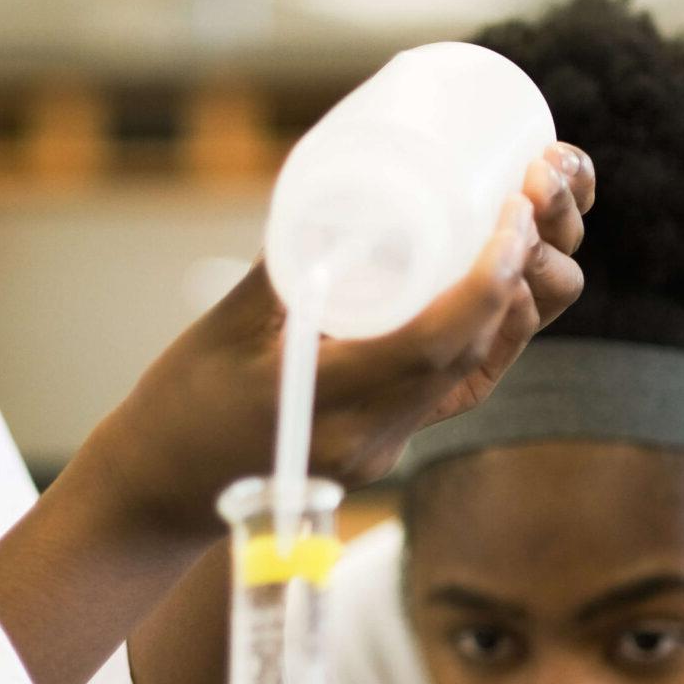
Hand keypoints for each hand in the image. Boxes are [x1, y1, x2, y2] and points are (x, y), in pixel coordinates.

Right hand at [72, 142, 591, 538]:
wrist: (159, 491)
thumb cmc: (179, 404)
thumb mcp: (222, 325)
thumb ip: (282, 265)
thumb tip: (337, 192)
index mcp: (328, 403)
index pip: (434, 343)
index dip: (487, 278)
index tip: (510, 215)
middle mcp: (368, 437)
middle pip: (469, 357)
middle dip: (510, 280)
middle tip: (523, 208)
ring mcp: (380, 450)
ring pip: (470, 377)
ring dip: (503, 309)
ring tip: (512, 240)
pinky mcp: (382, 448)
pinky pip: (449, 393)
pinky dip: (476, 339)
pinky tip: (487, 294)